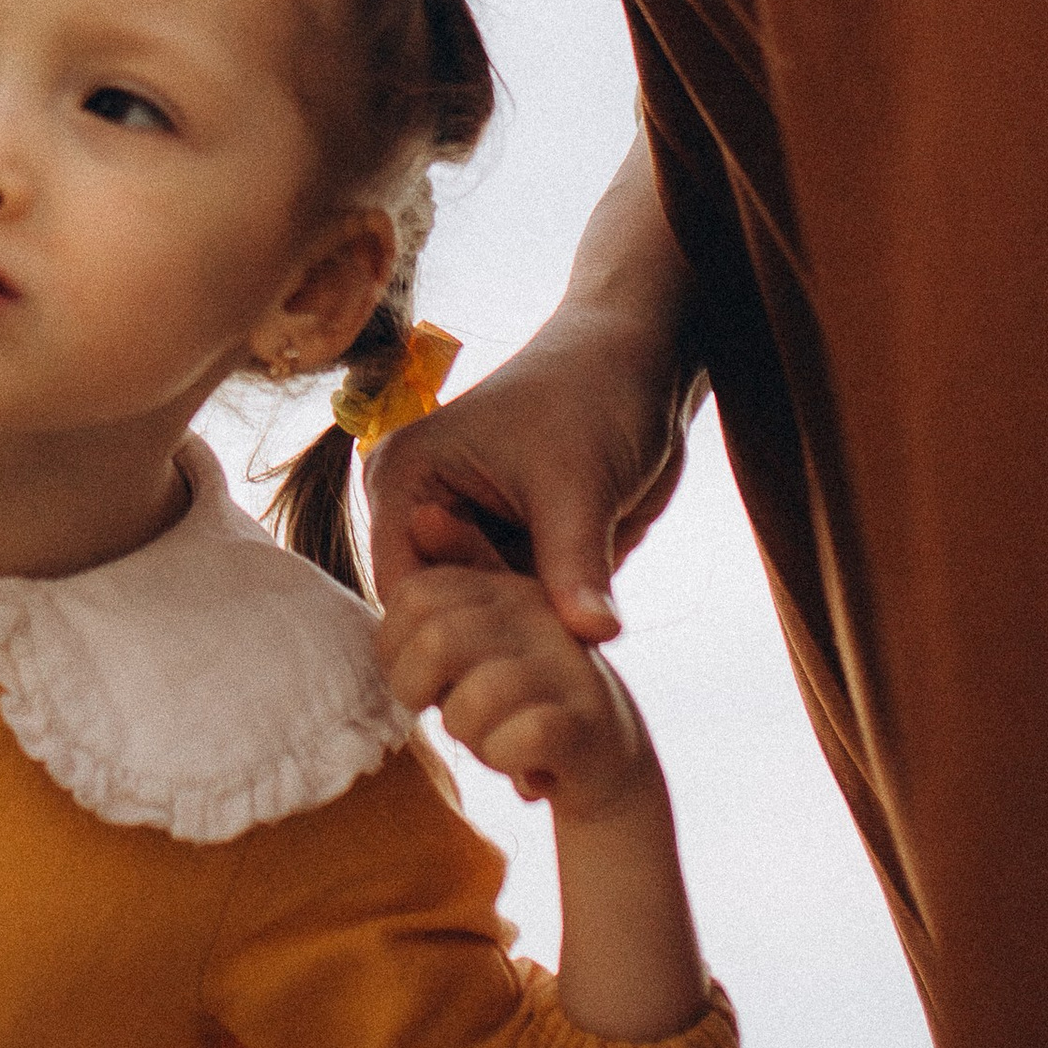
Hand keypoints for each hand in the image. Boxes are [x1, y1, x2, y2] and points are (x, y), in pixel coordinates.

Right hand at [364, 139, 700, 640]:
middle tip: (543, 686)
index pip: (405, 591)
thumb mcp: (579, 484)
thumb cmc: (594, 394)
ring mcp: (471, 538)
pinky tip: (579, 660)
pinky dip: (547, 638)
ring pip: (483, 627)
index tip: (504, 679)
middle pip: (440, 618)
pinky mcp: (515, 554)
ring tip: (562, 684)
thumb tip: (595, 636)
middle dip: (489, 652)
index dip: (447, 642)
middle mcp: (425, 515)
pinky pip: (521, 616)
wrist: (642, 360)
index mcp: (407, 482)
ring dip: (521, 652)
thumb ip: (576, 565)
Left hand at [379, 551, 652, 823]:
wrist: (614, 769)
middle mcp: (541, 613)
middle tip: (458, 715)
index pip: (413, 594)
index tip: (424, 682)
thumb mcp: (485, 636)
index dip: (396, 651)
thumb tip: (424, 516)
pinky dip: (509, 761)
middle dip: (428, 696)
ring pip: (470, 702)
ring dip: (473, 738)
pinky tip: (530, 764)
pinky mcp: (592, 719)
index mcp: (508, 588)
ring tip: (499, 737)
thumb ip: (449, 584)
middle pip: (435, 643)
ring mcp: (571, 663)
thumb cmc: (528, 700)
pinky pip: (516, 740)